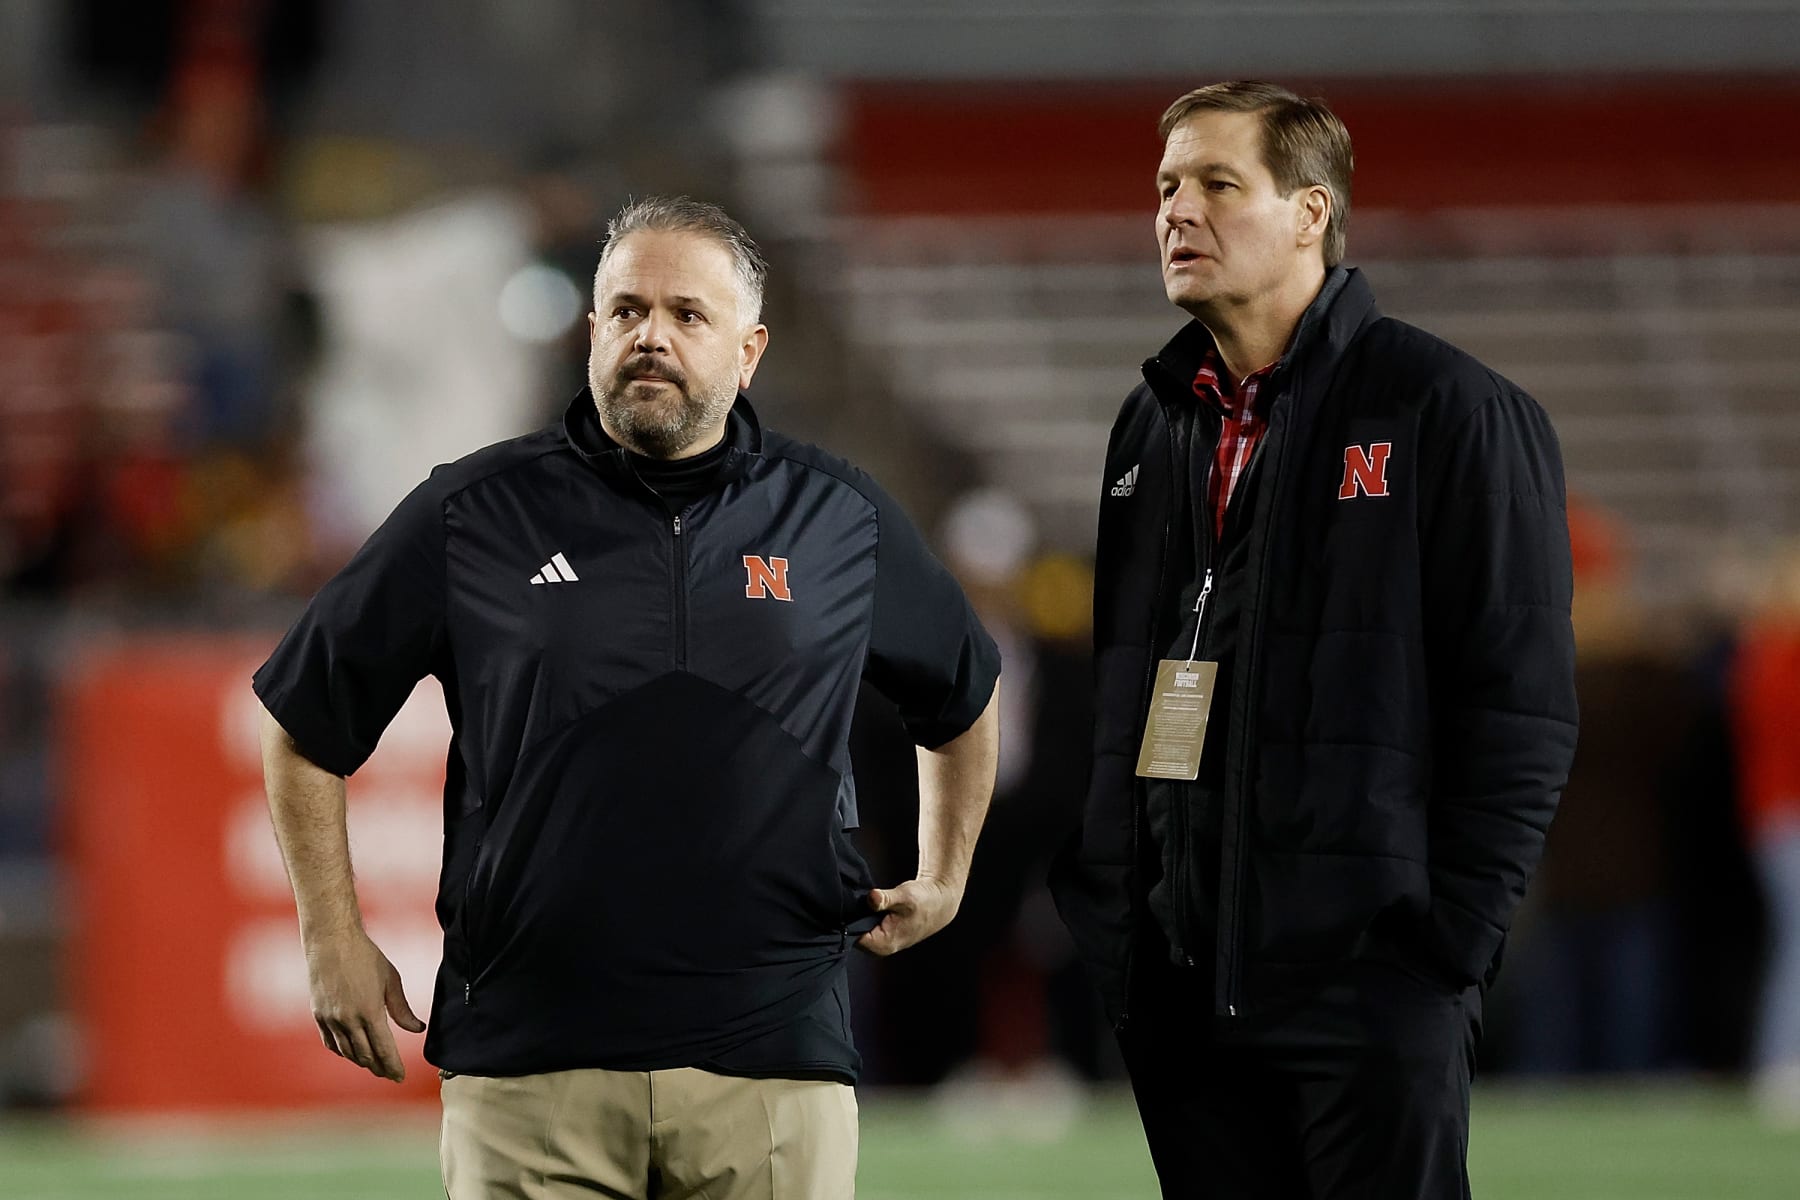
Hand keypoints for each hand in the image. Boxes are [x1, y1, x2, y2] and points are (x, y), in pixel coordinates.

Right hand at [304, 929, 425, 1081]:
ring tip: (374, 1065)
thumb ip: (402, 1009)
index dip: (393, 1066)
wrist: (331, 942)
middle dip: (379, 1067)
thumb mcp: (391, 980)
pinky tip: (351, 1052)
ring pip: (347, 1052)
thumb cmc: (365, 957)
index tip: (399, 1077)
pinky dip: (343, 1052)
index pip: (384, 1049)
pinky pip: (331, 1043)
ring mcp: (331, 1020)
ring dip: (361, 1061)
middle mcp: (348, 1020)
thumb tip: (417, 1029)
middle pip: (365, 1056)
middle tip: (389, 1073)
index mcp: (370, 1011)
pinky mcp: (318, 1016)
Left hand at [855, 877, 962, 955]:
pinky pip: (864, 928)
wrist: (939, 902)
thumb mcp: (904, 896)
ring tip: (868, 903)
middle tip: (859, 900)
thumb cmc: (923, 900)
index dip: (847, 919)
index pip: (851, 936)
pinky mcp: (882, 937)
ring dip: (859, 916)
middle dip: (852, 917)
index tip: (849, 905)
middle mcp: (880, 948)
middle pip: (852, 934)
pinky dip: (865, 917)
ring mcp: (881, 944)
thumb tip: (871, 898)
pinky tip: (871, 907)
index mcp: (884, 944)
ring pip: (858, 930)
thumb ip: (885, 899)